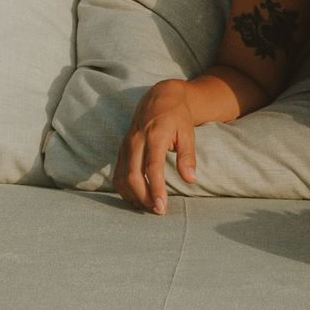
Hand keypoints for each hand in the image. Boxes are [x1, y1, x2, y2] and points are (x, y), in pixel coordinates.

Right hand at [118, 80, 197, 213]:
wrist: (160, 98)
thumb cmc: (177, 117)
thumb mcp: (188, 133)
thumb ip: (187, 157)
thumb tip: (191, 179)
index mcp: (155, 135)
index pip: (152, 167)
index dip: (156, 189)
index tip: (162, 207)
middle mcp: (136, 140)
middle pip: (133, 175)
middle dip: (144, 197)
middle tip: (158, 211)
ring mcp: (126, 145)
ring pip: (122, 177)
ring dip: (133, 196)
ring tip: (149, 207)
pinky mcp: (121, 150)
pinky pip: (118, 174)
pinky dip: (125, 190)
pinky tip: (137, 198)